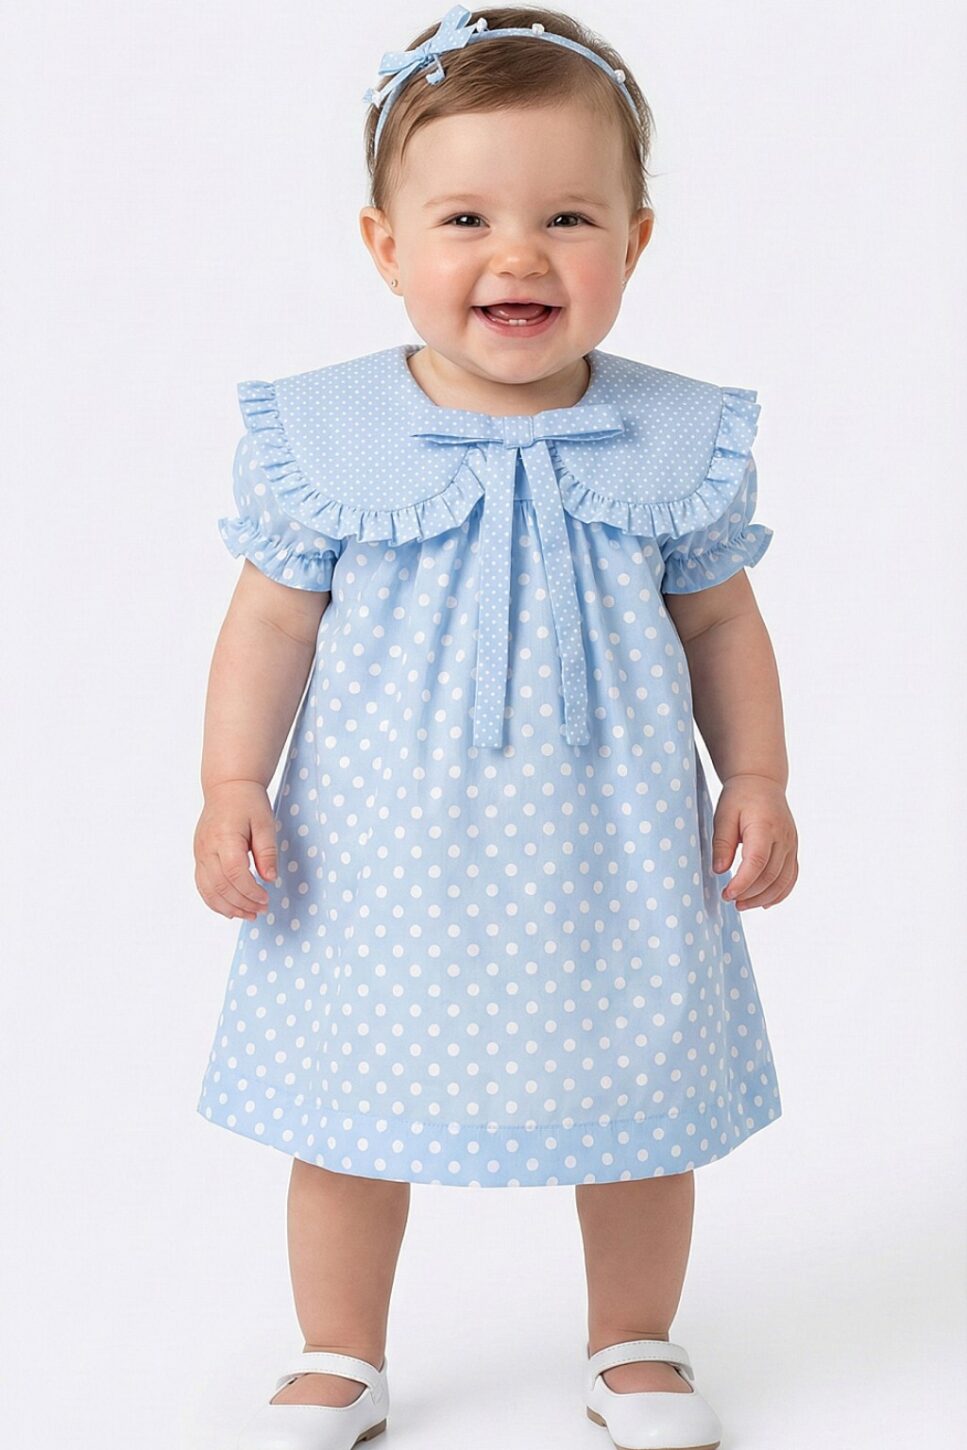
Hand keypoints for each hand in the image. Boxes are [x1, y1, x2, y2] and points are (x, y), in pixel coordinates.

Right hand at [193, 780, 278, 920]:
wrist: (227, 787)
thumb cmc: (248, 802)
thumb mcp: (265, 823)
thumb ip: (267, 852)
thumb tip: (269, 879)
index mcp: (225, 837)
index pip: (235, 873)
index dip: (251, 891)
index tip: (266, 898)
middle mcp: (207, 847)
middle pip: (221, 886)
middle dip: (242, 903)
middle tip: (262, 910)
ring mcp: (200, 853)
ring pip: (208, 890)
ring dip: (228, 907)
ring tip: (248, 915)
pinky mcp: (199, 856)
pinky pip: (202, 885)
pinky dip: (215, 901)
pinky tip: (230, 908)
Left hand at [712, 773, 797, 910]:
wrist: (762, 781)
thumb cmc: (739, 797)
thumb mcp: (723, 815)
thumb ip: (722, 843)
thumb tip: (719, 871)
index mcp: (764, 826)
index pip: (757, 862)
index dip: (742, 883)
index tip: (727, 894)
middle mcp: (783, 837)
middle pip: (771, 876)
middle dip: (750, 894)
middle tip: (730, 900)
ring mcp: (791, 844)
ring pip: (783, 881)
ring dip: (764, 897)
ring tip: (742, 905)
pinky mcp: (793, 849)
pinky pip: (792, 876)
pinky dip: (780, 893)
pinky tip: (765, 902)